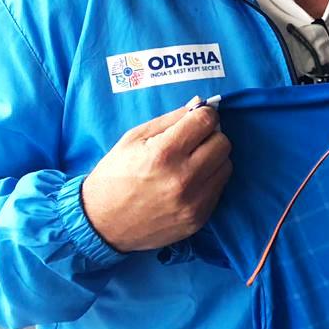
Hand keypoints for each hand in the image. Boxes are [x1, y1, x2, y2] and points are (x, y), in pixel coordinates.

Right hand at [81, 100, 232, 251]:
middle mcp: (183, 178)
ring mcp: (194, 201)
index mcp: (164, 153)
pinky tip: (189, 182)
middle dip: (210, 136)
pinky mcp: (199, 218)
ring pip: (226, 166)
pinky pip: (219, 189)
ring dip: (213, 158)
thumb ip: (169, 120)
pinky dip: (209, 180)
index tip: (196, 118)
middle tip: (193, 141)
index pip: (206, 121)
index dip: (203, 115)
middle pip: (223, 143)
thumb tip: (198, 104)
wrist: (102, 224)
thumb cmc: (114, 177)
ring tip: (191, 162)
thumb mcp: (133, 139)